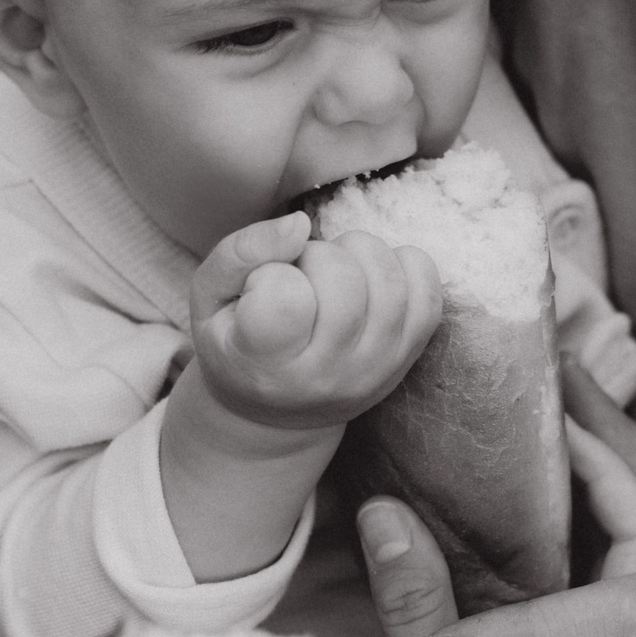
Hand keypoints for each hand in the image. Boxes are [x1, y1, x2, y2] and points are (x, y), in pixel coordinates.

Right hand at [187, 213, 442, 431]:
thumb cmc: (236, 343)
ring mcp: (377, 369)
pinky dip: (400, 264)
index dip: (270, 274)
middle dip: (317, 257)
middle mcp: (328, 376)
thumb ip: (239, 253)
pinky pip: (426, 285)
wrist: (277, 412)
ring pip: (388, 277)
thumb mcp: (209, 299)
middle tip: (299, 279)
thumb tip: (300, 224)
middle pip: (344, 278)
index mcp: (265, 367)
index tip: (261, 292)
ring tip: (332, 279)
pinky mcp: (410, 354)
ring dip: (357, 256)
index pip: (285, 297)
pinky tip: (369, 280)